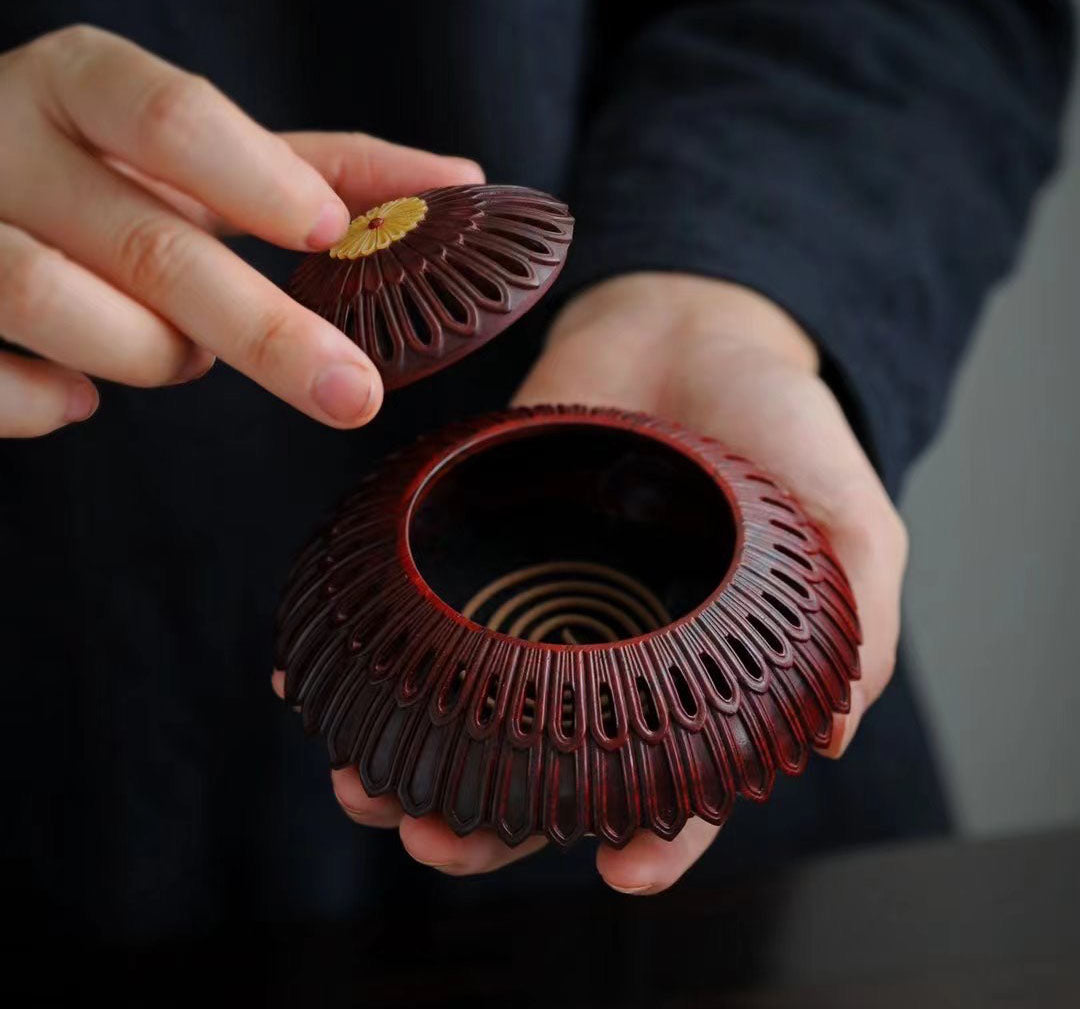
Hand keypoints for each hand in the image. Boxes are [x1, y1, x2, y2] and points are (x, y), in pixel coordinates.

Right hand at [0, 24, 482, 436]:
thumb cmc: (103, 177)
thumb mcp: (195, 157)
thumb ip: (311, 168)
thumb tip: (456, 182)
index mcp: (80, 87)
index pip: (166, 113)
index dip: (254, 176)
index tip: (329, 234)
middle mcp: (5, 143)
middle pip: (146, 242)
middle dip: (265, 331)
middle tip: (353, 394)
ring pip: (56, 303)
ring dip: (149, 354)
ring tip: (177, 353)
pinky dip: (45, 403)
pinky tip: (76, 397)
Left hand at [279, 272, 905, 892]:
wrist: (691, 319)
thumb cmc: (782, 422)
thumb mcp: (846, 517)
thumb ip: (853, 620)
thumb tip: (830, 739)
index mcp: (698, 669)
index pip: (676, 781)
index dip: (656, 839)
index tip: (622, 874)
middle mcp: (609, 652)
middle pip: (545, 765)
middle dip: (490, 818)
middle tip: (434, 839)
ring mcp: (538, 599)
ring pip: (469, 707)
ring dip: (413, 755)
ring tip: (362, 788)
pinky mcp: (481, 544)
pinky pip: (421, 609)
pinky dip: (371, 648)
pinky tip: (314, 678)